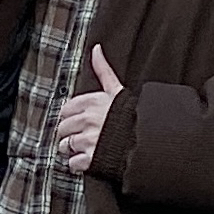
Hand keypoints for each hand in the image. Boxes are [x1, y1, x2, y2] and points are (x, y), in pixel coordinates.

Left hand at [55, 45, 124, 174]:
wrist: (151, 141)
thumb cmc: (134, 115)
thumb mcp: (118, 90)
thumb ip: (104, 70)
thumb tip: (96, 49)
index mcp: (92, 102)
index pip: (66, 109)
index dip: (70, 117)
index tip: (77, 121)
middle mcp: (88, 121)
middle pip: (63, 128)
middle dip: (68, 134)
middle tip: (79, 137)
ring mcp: (89, 140)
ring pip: (65, 146)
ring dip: (71, 149)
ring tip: (83, 149)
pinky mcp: (92, 159)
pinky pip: (73, 164)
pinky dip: (77, 165)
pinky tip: (87, 161)